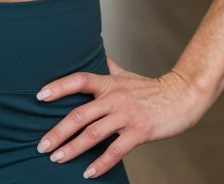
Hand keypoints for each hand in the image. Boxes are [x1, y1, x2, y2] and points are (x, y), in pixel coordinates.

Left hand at [34, 57, 210, 178]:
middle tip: (42, 145)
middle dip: (58, 132)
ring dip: (72, 148)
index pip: (79, 80)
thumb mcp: (127, 75)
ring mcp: (127, 115)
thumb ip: (108, 67)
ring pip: (93, 133)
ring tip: (57, 159)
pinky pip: (116, 150)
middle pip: (79, 114)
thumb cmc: (152, 88)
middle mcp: (114, 98)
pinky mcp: (140, 132)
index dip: (58, 86)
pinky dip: (100, 163)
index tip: (39, 96)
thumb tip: (95, 53)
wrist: (183, 96)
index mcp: (109, 83)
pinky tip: (88, 173)